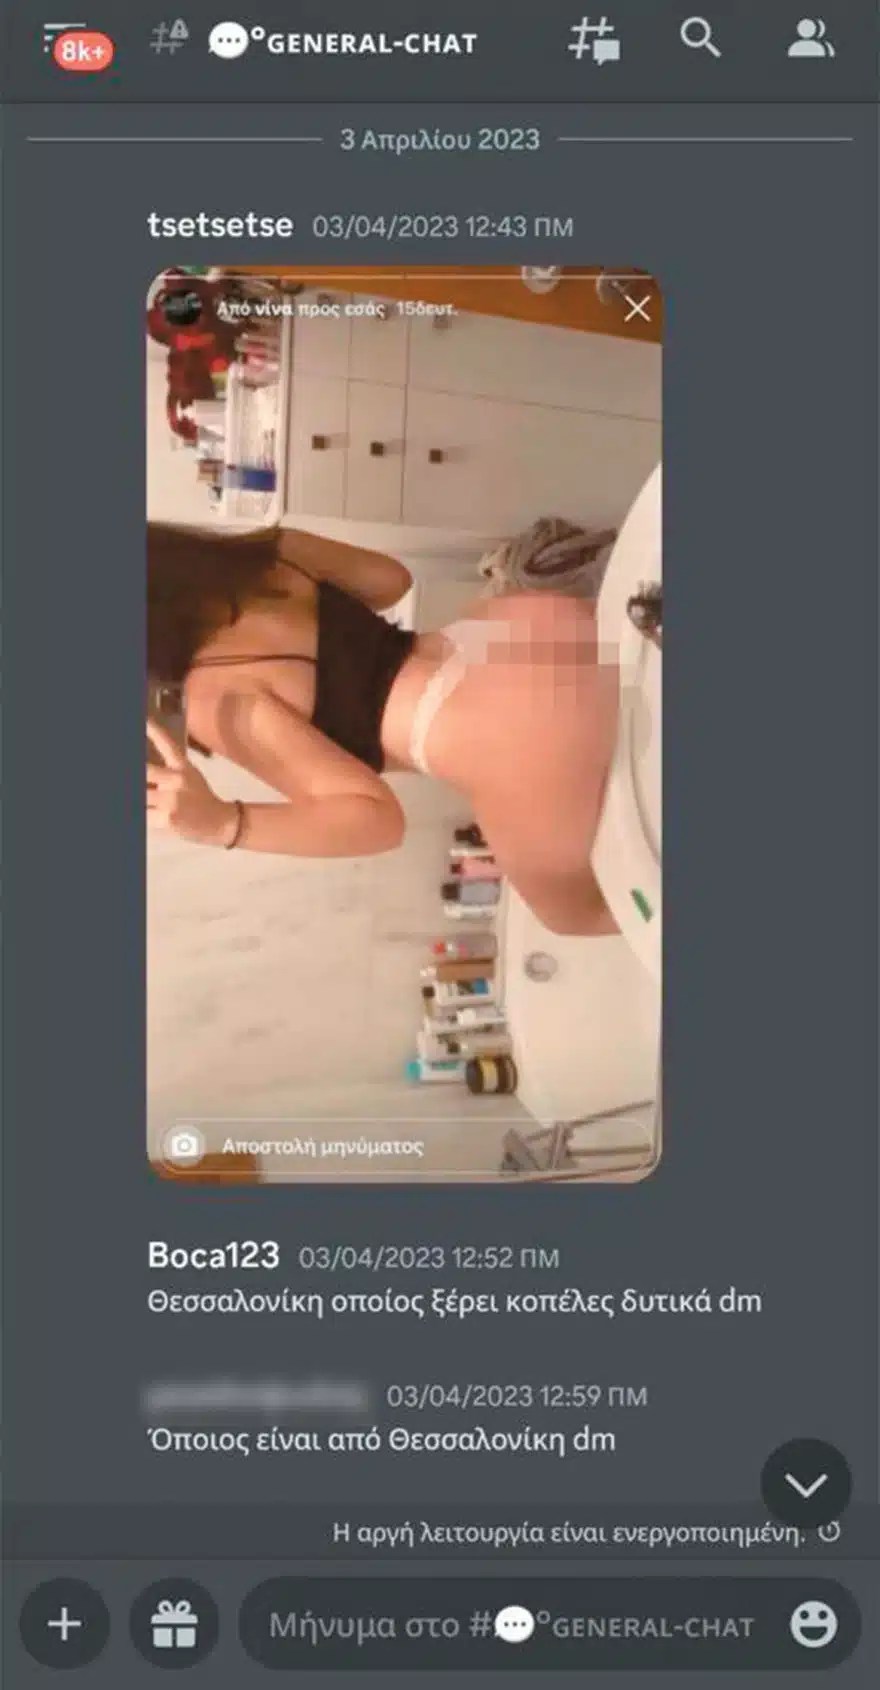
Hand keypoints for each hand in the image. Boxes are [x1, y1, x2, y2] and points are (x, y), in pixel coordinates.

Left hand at [146, 718, 238, 845]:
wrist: (220, 822)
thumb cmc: (201, 799)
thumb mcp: (190, 776)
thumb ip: (167, 770)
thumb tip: (144, 771)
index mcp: (182, 767)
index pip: (166, 744)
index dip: (153, 730)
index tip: (144, 721)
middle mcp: (176, 780)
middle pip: (144, 771)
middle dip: (135, 773)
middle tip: (126, 774)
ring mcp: (172, 799)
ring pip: (140, 795)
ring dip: (138, 797)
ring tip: (144, 798)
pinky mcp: (167, 818)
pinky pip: (143, 815)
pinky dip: (142, 815)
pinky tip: (147, 814)